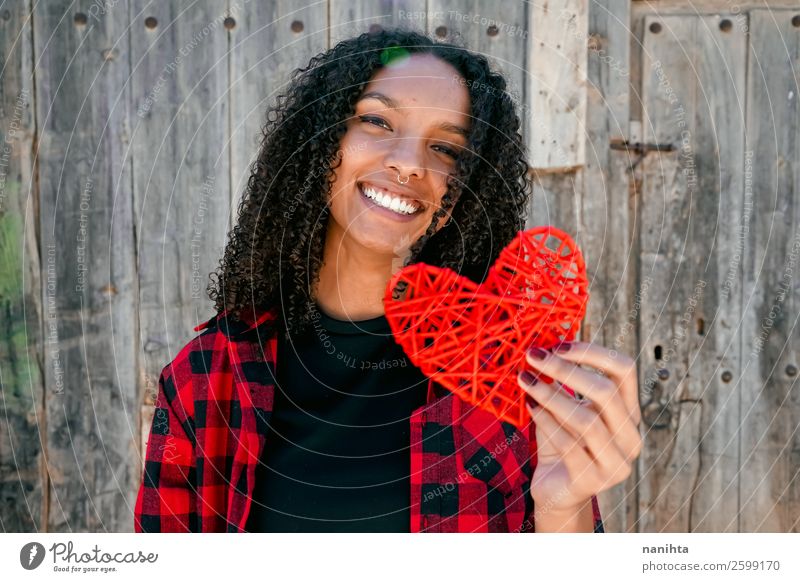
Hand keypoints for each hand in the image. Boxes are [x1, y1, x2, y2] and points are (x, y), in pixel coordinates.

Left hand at [517, 341, 641, 517]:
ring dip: (551, 395)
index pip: (625, 370)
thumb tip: (544, 344)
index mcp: (630, 413)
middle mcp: (631, 438)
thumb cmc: (561, 442)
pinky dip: (545, 421)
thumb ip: (562, 382)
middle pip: (606, 392)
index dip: (592, 352)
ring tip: (525, 380)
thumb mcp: (565, 407)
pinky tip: (528, 406)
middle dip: (565, 370)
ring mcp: (616, 463)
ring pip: (587, 420)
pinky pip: (568, 445)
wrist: (556, 490)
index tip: (557, 344)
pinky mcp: (593, 481)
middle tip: (533, 356)